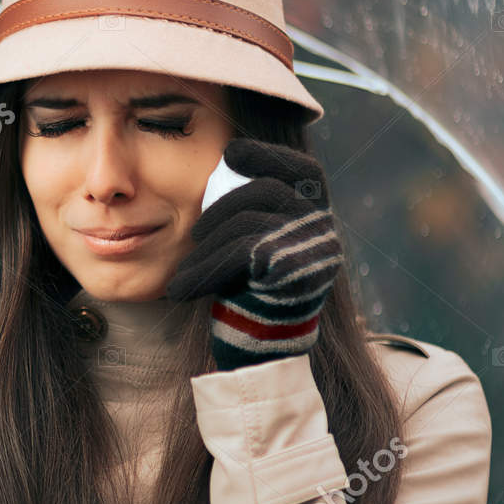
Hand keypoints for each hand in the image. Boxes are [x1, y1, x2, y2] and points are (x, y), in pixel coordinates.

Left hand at [166, 138, 342, 371]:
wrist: (263, 350)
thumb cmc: (250, 292)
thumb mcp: (255, 244)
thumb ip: (254, 208)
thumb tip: (229, 157)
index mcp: (317, 216)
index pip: (302, 170)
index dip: (268, 154)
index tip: (232, 153)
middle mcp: (323, 229)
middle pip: (266, 191)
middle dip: (221, 208)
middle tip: (195, 233)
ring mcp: (314, 249)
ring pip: (247, 223)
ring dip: (205, 250)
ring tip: (182, 275)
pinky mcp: (295, 271)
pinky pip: (238, 254)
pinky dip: (202, 272)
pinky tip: (180, 291)